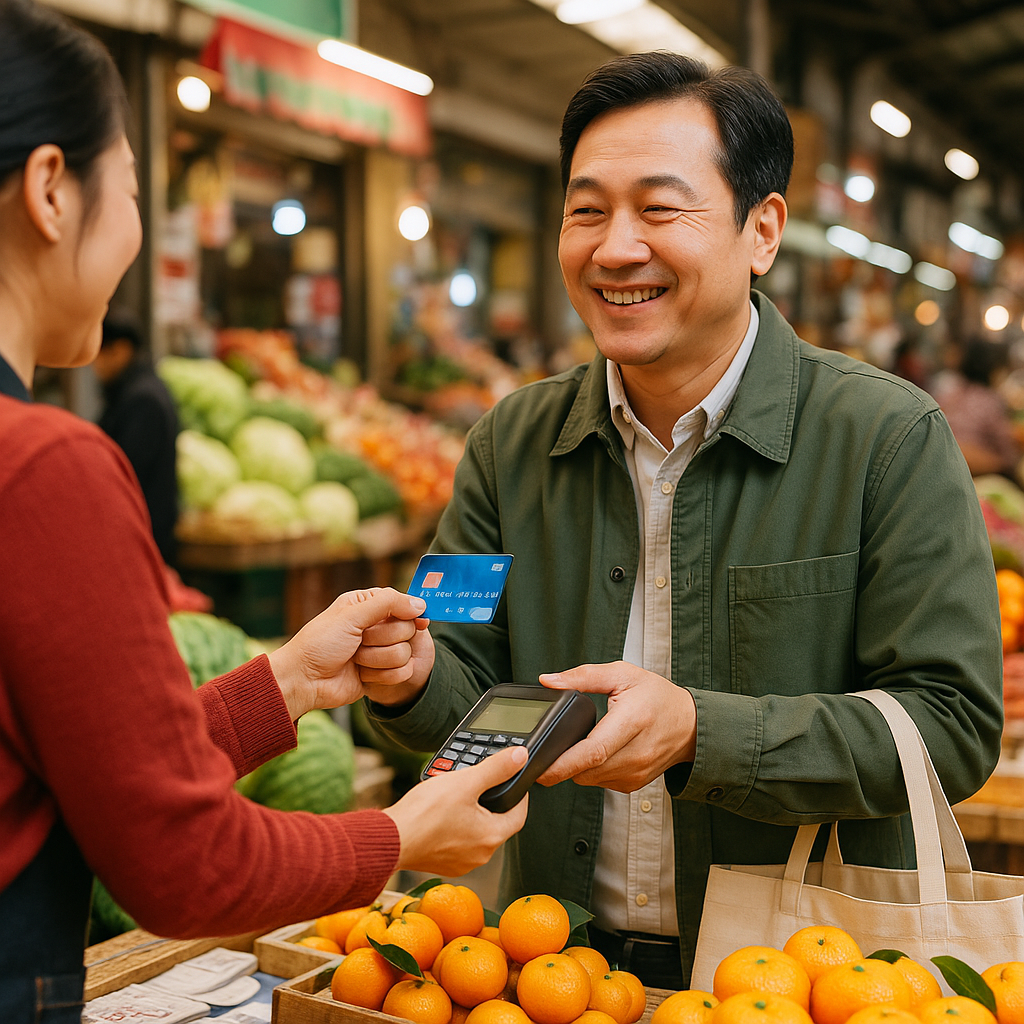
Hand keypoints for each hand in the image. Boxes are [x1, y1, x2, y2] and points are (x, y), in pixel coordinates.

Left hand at [267, 588, 427, 718]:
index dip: (409, 613)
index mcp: (367, 605)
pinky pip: (402, 672)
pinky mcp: (382, 673)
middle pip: (408, 630)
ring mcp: (380, 650)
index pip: (404, 604)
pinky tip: (361, 674)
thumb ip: (388, 604)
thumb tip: (420, 604)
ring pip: (405, 653)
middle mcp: (376, 626)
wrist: (304, 680)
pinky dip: (381, 675)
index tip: (418, 620)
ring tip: (356, 659)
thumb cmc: (320, 644)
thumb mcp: (351, 615)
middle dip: (383, 639)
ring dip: (378, 659)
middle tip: (360, 641)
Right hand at [384, 746, 529, 874]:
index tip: (515, 782)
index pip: (519, 815)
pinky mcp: (441, 864)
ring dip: (471, 815)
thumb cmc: (425, 814)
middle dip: (491, 803)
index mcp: (491, 837)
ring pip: (475, 833)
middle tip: (481, 785)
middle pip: (496, 824)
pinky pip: (456, 842)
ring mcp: (460, 863)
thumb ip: (496, 768)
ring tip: (458, 796)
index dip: (520, 796)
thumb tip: (519, 757)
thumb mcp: (465, 781)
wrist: (390, 838)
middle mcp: (480, 856)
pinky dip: (454, 827)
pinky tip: (441, 814)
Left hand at [535, 662, 696, 791]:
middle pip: (586, 770)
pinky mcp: (633, 784)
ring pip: (589, 779)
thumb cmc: (657, 697)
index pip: (593, 751)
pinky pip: (599, 782)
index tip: (538, 765)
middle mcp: (636, 753)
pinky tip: (594, 753)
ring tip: (574, 744)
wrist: (690, 724)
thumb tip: (549, 680)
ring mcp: (636, 773)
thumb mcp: (622, 674)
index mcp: (633, 721)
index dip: (562, 762)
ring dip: (574, 767)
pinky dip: (589, 770)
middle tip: (543, 751)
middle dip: (559, 764)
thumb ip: (583, 676)